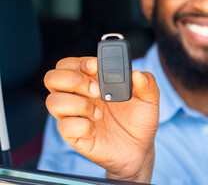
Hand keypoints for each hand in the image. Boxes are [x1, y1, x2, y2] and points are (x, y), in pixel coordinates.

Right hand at [44, 57, 159, 182]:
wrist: (140, 148)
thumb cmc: (139, 120)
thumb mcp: (149, 99)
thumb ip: (147, 84)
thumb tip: (137, 74)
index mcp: (93, 81)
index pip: (69, 64)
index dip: (78, 63)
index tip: (95, 67)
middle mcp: (79, 96)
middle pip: (53, 78)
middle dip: (73, 80)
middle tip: (97, 90)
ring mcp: (74, 116)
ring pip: (52, 101)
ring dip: (77, 104)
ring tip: (99, 113)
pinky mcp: (74, 135)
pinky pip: (64, 127)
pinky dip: (81, 126)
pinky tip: (95, 129)